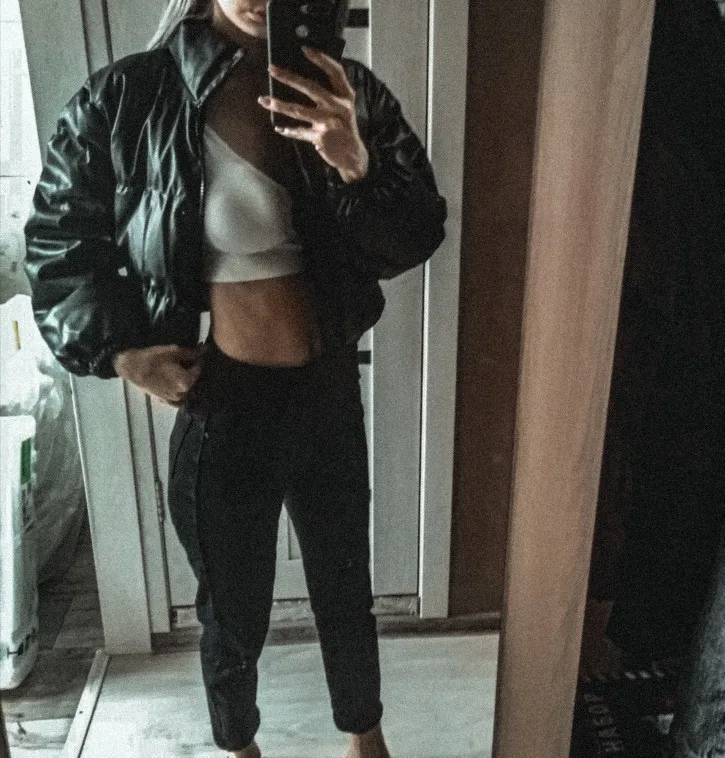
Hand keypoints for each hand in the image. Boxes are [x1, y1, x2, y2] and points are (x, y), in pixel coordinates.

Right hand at [112, 344, 203, 406]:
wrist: (132, 368)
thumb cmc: (153, 358)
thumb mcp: (174, 351)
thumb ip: (192, 353)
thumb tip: (205, 350)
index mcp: (187, 382)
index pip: (199, 369)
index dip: (198, 359)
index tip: (196, 353)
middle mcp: (182, 394)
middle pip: (193, 381)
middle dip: (191, 371)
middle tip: (186, 361)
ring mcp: (172, 399)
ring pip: (186, 391)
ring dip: (185, 382)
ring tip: (180, 371)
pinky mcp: (163, 400)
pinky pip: (176, 399)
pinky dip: (178, 392)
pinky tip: (174, 384)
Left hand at [259, 47, 368, 183]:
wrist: (352, 156)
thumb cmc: (344, 128)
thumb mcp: (344, 108)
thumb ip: (331, 94)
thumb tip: (302, 79)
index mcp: (346, 96)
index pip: (336, 72)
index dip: (321, 59)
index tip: (304, 49)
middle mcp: (339, 107)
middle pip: (311, 88)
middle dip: (289, 77)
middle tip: (271, 69)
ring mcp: (329, 123)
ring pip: (299, 110)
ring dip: (280, 105)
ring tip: (264, 100)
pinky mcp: (320, 138)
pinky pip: (300, 131)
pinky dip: (289, 130)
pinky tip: (279, 128)